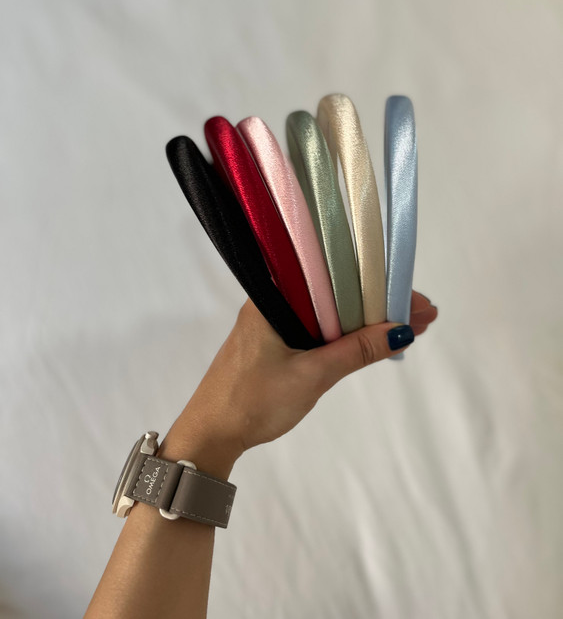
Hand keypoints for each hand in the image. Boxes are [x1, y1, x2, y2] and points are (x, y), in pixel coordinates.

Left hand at [168, 291, 437, 465]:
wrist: (209, 433)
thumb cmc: (254, 401)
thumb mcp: (312, 375)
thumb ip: (356, 351)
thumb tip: (402, 330)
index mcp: (275, 296)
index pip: (335, 276)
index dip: (378, 283)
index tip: (414, 295)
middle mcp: (274, 300)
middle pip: (336, 290)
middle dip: (380, 301)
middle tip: (423, 312)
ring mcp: (274, 321)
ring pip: (330, 311)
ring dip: (366, 318)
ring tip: (411, 324)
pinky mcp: (276, 341)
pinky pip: (319, 327)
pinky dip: (347, 332)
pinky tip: (374, 338)